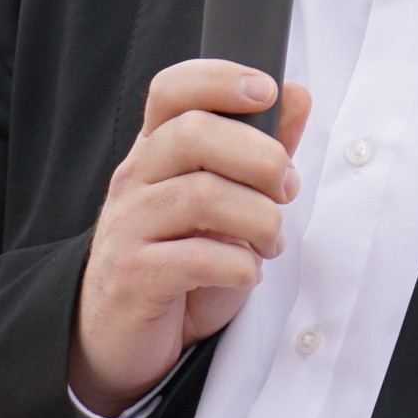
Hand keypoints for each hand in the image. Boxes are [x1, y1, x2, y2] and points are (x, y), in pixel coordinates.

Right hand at [70, 60, 311, 414]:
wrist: (121, 339)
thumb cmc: (178, 264)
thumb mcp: (226, 203)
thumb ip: (259, 151)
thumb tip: (297, 94)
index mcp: (155, 152)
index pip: (172, 90)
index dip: (220, 78)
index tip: (268, 91)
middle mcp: (135, 180)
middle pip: (193, 134)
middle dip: (259, 156)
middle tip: (286, 188)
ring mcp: (128, 226)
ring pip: (202, 196)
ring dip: (259, 219)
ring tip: (270, 241)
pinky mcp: (132, 275)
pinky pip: (195, 259)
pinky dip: (239, 266)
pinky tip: (246, 273)